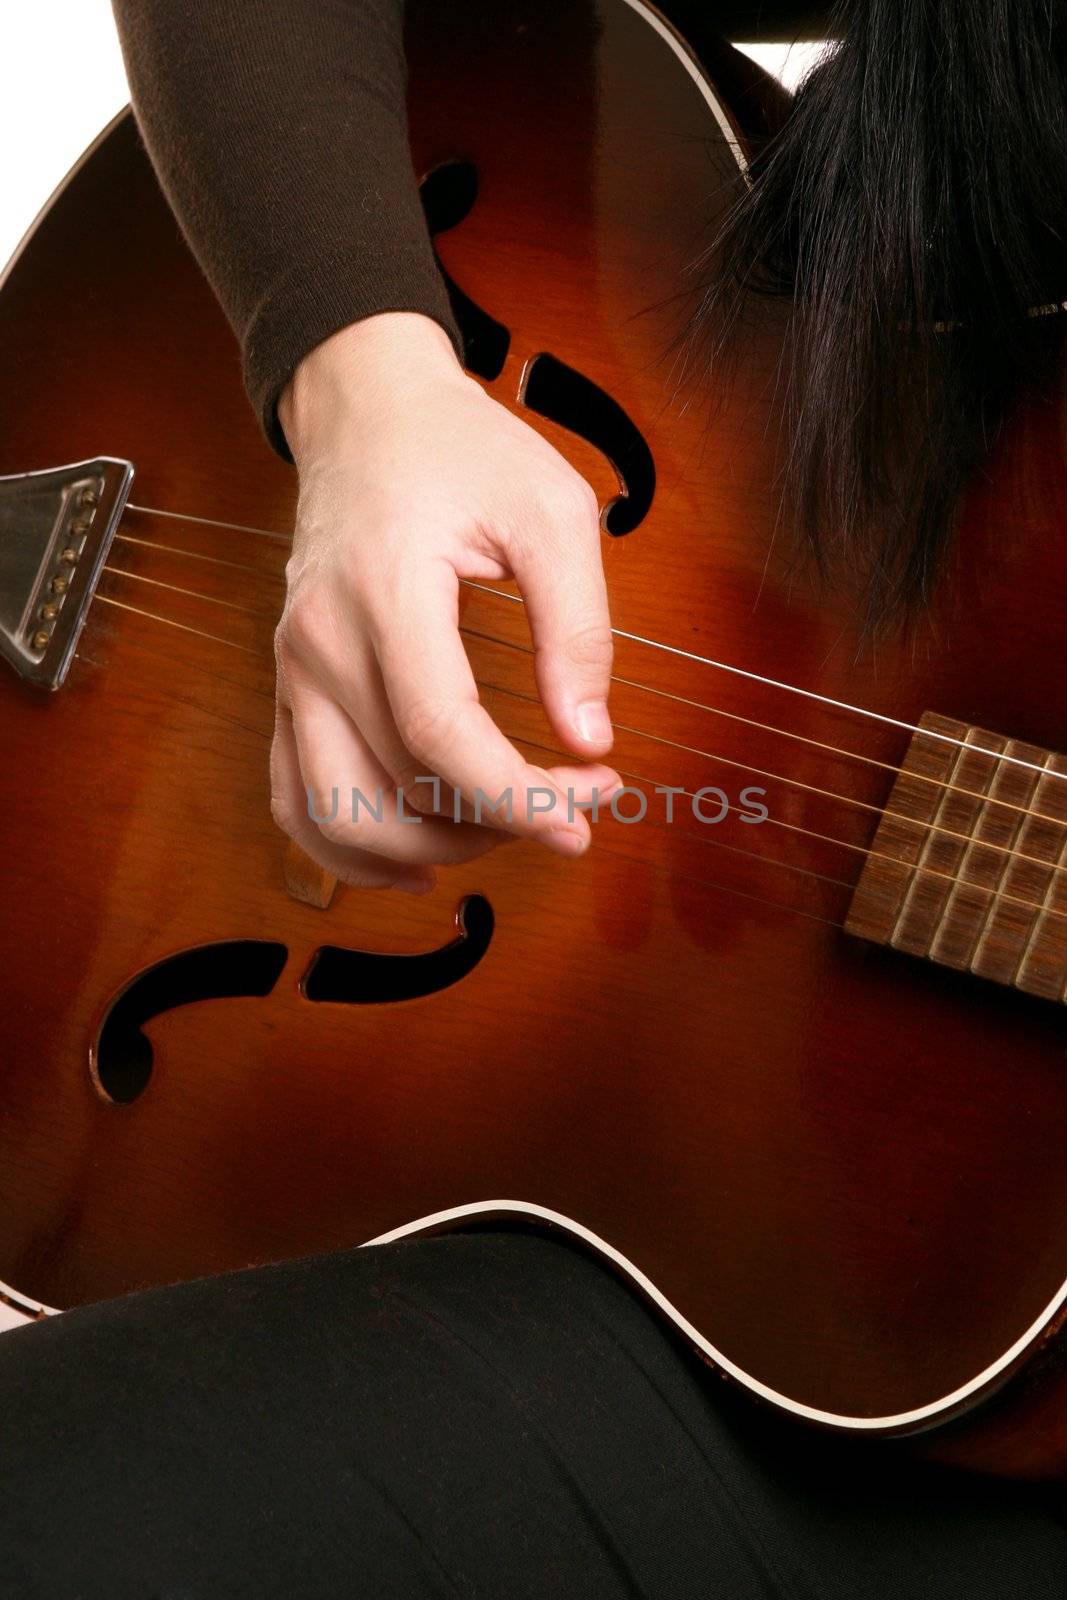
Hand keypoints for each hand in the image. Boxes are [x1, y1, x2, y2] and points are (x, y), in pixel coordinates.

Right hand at [271, 312, 618, 893]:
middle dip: (497, 822)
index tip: (582, 822)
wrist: (364, 408)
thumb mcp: (551, 511)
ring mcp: (293, 671)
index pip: (439, 734)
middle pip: (395, 787)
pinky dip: (349, 850)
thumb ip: (577, 627)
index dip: (514, 797)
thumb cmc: (459, 449)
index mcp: (385, 592)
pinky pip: (295, 797)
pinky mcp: (290, 687)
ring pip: (334, 814)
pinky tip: (421, 860)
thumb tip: (589, 737)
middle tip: (575, 804)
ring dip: (428, 847)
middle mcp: (320, 643)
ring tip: (505, 832)